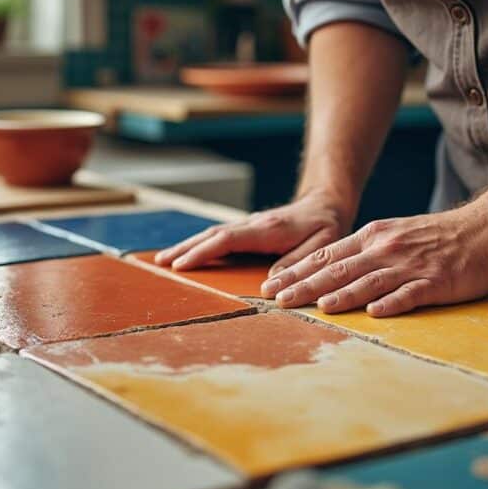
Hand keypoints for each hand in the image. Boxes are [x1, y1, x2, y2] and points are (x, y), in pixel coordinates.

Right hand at [154, 190, 354, 272]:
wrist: (326, 203)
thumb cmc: (326, 226)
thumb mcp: (322, 247)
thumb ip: (297, 264)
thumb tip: (269, 286)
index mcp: (268, 229)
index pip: (228, 239)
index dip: (204, 252)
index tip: (182, 264)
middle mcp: (254, 224)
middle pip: (212, 235)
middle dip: (185, 248)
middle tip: (161, 263)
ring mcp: (249, 225)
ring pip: (212, 234)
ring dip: (187, 246)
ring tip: (163, 260)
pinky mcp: (249, 229)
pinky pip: (220, 236)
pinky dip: (200, 244)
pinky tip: (187, 253)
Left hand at [260, 205, 487, 316]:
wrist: (485, 229)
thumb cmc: (436, 236)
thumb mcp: (393, 234)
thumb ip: (363, 251)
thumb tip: (328, 270)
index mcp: (372, 236)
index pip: (325, 255)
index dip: (296, 271)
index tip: (270, 285)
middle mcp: (385, 248)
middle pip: (339, 269)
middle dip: (306, 286)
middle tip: (278, 300)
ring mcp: (409, 265)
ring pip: (369, 281)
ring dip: (342, 295)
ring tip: (318, 307)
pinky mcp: (435, 281)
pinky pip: (410, 293)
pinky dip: (391, 303)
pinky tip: (374, 313)